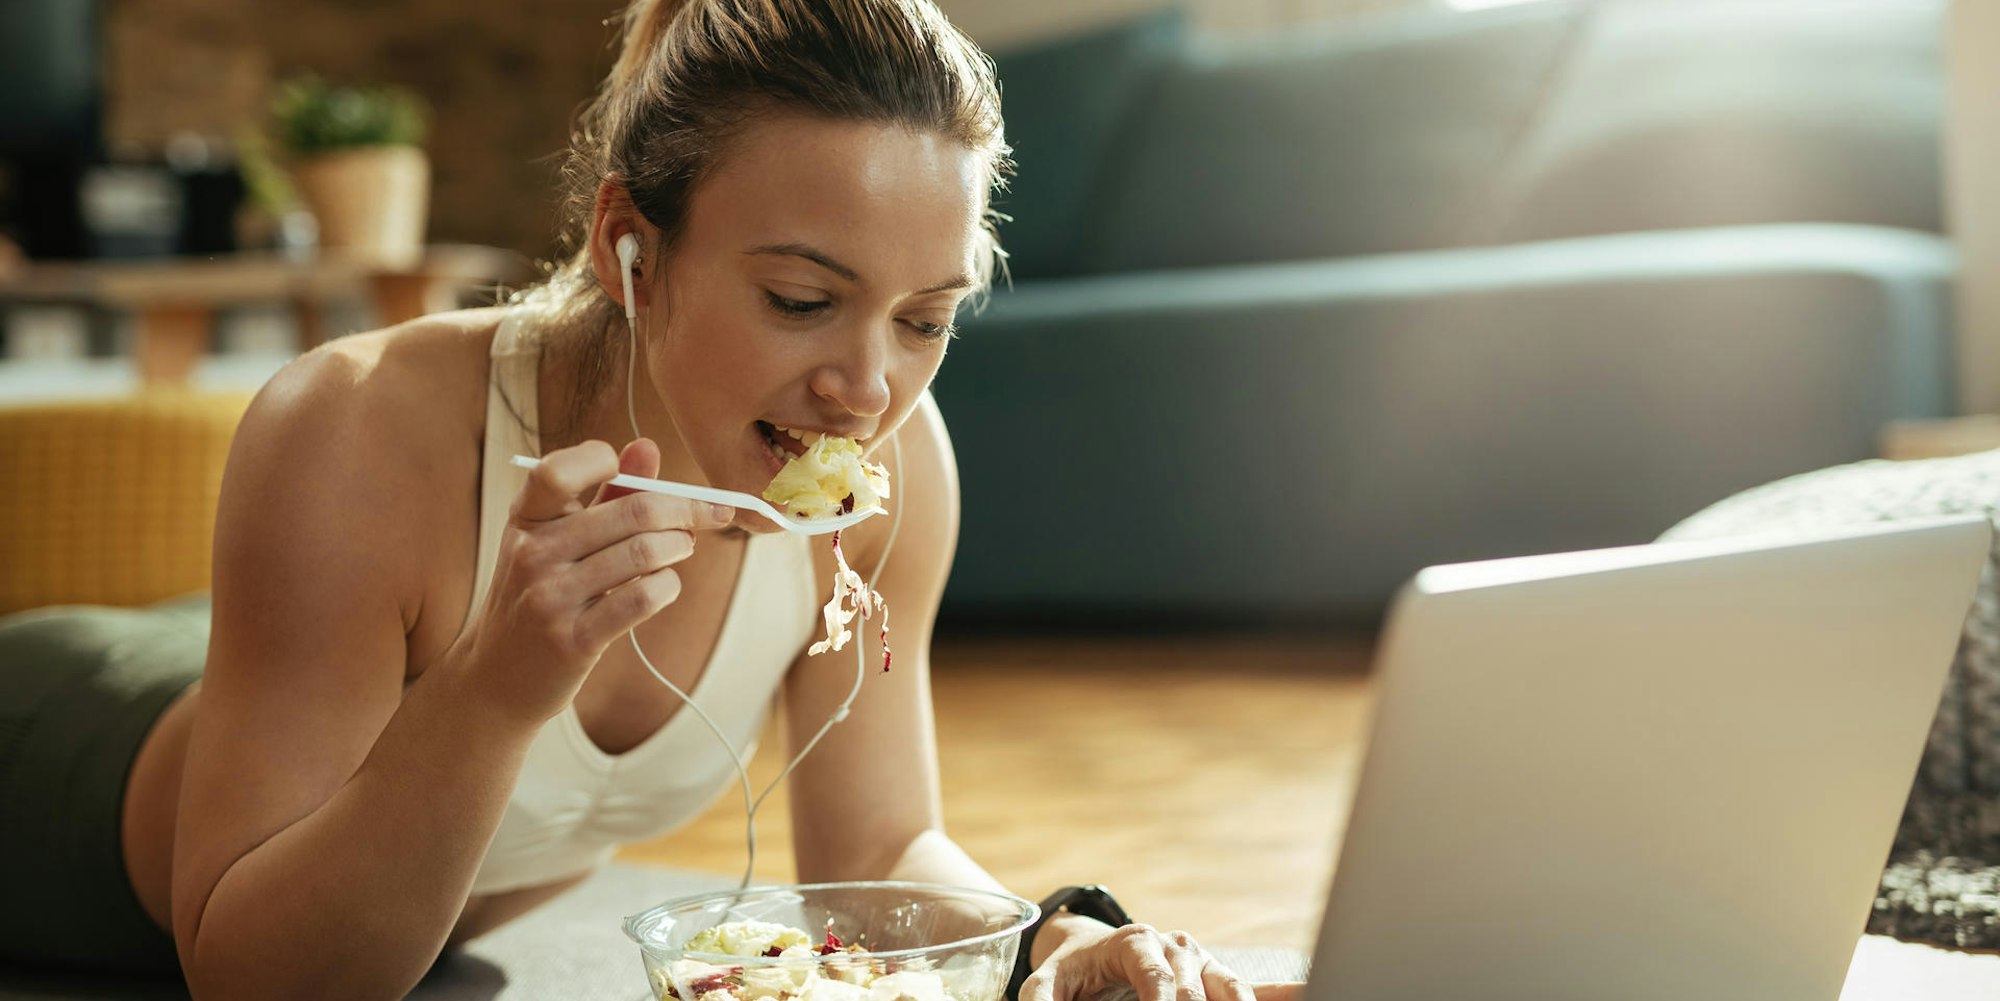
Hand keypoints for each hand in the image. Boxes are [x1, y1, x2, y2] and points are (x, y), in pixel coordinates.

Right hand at [456, 437, 733, 721]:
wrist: (495, 678)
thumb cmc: (539, 596)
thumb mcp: (556, 540)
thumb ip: (604, 493)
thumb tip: (647, 446)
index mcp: (526, 519)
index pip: (560, 470)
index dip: (606, 460)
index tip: (636, 476)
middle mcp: (533, 553)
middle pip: (632, 510)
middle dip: (684, 510)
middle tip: (702, 516)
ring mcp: (551, 598)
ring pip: (644, 552)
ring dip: (680, 546)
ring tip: (683, 549)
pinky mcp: (574, 640)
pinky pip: (642, 599)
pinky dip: (668, 586)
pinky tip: (665, 585)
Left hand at [1021, 920, 1305, 1000]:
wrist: (1092, 950)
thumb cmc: (1070, 972)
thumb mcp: (1046, 985)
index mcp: (1136, 943)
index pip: (1159, 979)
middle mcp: (1177, 947)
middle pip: (1198, 992)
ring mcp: (1203, 961)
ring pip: (1233, 992)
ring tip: (1285, 1000)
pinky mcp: (1219, 978)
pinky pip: (1257, 990)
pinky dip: (1286, 994)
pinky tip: (1313, 991)